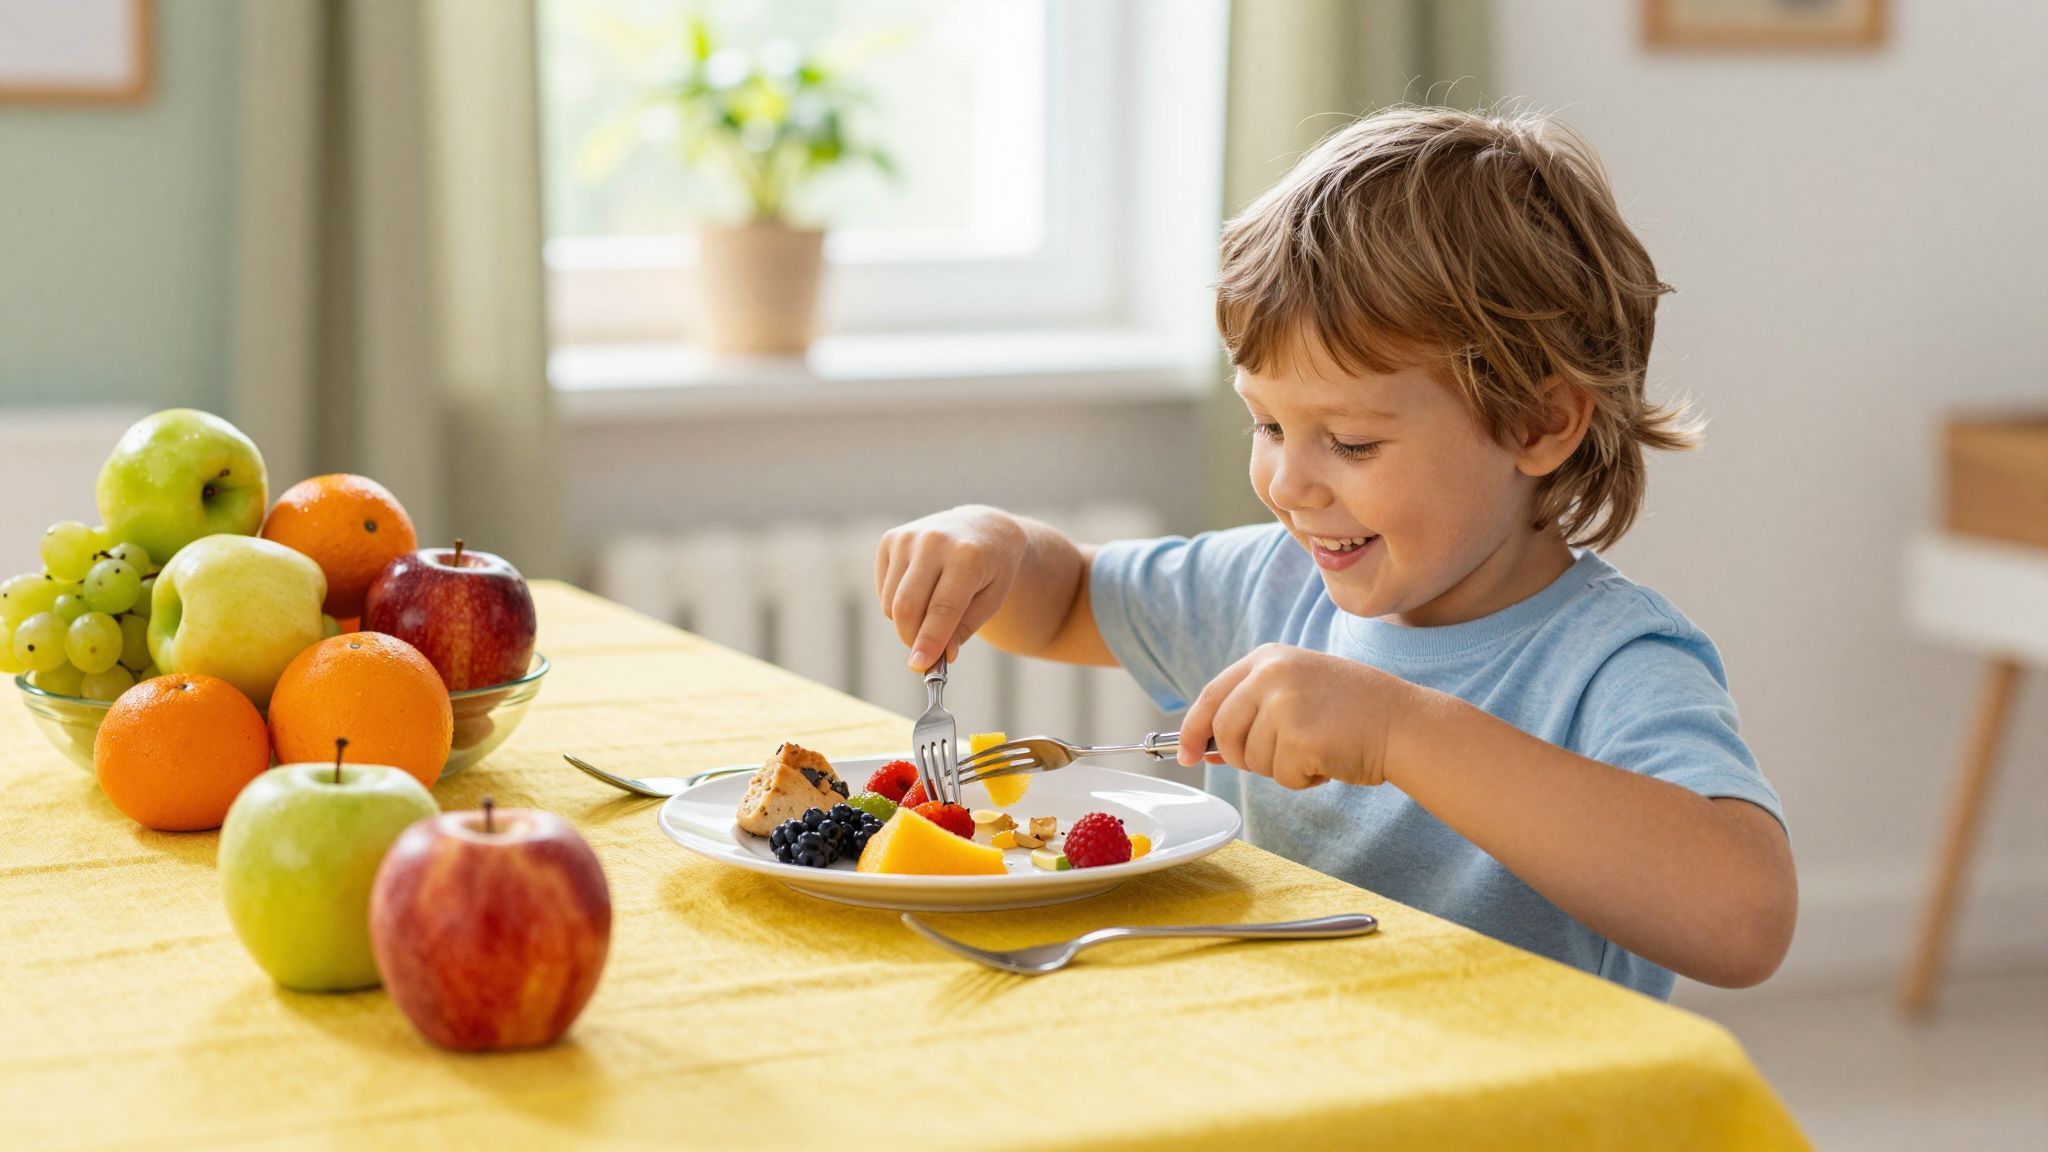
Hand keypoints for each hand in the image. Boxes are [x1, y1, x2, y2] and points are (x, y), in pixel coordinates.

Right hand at [875, 506, 1028, 669]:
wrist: (982, 528)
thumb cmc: (991, 570)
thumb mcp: (992, 600)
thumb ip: (965, 628)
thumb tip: (941, 657)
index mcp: (968, 556)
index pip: (942, 607)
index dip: (929, 640)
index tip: (919, 665)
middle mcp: (934, 541)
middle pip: (907, 606)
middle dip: (912, 638)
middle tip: (924, 654)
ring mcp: (909, 537)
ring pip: (891, 602)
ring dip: (906, 623)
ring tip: (932, 614)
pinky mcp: (890, 539)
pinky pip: (883, 590)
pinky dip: (896, 604)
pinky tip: (920, 591)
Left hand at [1177, 644, 1414, 788]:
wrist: (1406, 724)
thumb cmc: (1355, 713)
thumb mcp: (1298, 690)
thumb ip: (1254, 709)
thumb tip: (1203, 746)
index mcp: (1268, 658)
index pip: (1211, 695)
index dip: (1192, 729)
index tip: (1185, 754)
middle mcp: (1271, 674)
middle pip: (1224, 733)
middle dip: (1244, 757)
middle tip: (1283, 757)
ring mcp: (1284, 704)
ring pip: (1253, 760)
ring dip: (1282, 768)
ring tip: (1319, 747)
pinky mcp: (1300, 737)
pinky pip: (1281, 777)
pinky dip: (1303, 779)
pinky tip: (1330, 758)